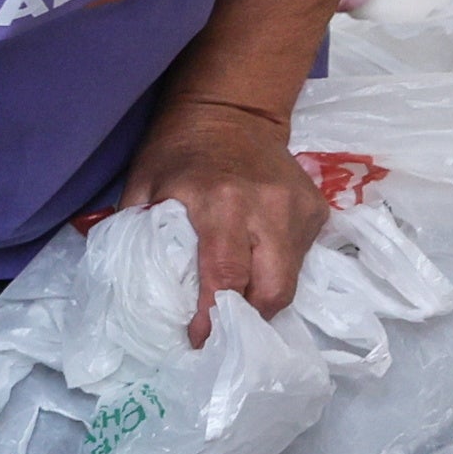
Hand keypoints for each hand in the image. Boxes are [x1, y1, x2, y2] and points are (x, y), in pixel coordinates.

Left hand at [121, 93, 326, 341]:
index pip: (225, 276)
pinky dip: (277, 271)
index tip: (198, 342)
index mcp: (221, 202)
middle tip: (221, 331)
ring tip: (235, 306)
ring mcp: (299, 209)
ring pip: (290, 281)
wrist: (233, 111)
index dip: (214, 317)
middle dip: (246, 320)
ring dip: (262, 300)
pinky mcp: (316, 210)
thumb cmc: (178, 150)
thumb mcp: (144, 186)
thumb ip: (140, 235)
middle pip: (271, 290)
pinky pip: (300, 259)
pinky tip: (255, 266)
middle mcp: (268, 208)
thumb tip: (135, 291)